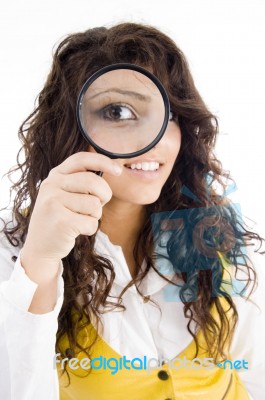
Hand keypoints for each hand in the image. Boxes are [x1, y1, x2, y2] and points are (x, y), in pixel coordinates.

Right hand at [21, 152, 121, 266]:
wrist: (40, 246)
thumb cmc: (61, 218)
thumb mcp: (65, 194)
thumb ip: (82, 181)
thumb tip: (113, 169)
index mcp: (55, 175)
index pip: (82, 159)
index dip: (103, 162)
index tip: (118, 170)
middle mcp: (51, 185)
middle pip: (94, 182)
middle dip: (104, 196)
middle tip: (97, 207)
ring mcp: (53, 202)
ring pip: (95, 204)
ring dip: (95, 216)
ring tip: (80, 220)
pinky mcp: (61, 221)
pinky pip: (91, 222)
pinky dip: (90, 229)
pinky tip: (77, 231)